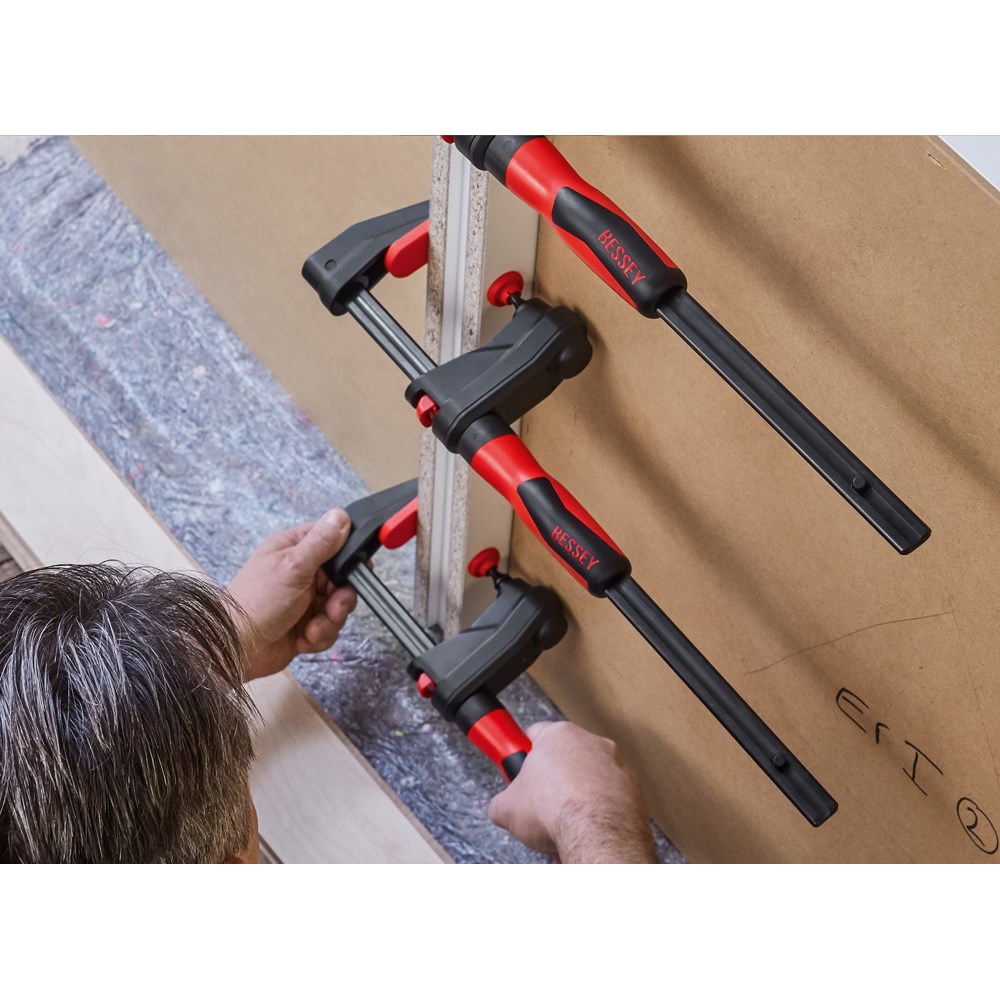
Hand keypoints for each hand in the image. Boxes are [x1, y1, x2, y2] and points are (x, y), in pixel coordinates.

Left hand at [227, 508, 357, 680]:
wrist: (237, 647)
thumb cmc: (255, 603)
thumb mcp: (293, 566)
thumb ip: (321, 542)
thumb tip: (340, 515)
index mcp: (294, 549)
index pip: (332, 541)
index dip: (348, 556)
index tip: (355, 570)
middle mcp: (300, 572)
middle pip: (342, 579)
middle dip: (340, 598)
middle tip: (332, 605)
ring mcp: (303, 599)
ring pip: (338, 606)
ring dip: (330, 620)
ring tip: (312, 626)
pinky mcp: (305, 624)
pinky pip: (330, 628)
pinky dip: (320, 635)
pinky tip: (303, 637)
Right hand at [488, 721, 655, 862]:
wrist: (597, 835)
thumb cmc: (557, 811)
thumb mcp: (507, 808)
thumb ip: (502, 802)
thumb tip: (502, 809)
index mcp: (560, 736)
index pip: (535, 733)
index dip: (523, 752)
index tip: (518, 764)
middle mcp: (592, 743)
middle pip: (565, 756)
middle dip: (552, 779)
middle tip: (540, 802)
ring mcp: (617, 765)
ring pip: (590, 777)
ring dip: (578, 795)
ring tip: (565, 821)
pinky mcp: (633, 789)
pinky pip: (611, 796)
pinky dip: (600, 810)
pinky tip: (587, 828)